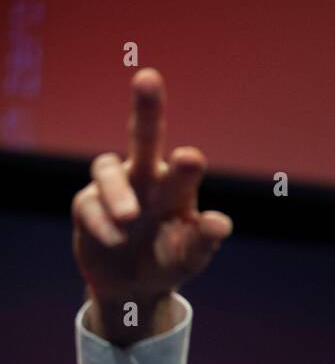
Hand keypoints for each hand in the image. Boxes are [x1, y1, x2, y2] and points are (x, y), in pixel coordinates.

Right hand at [71, 68, 231, 342]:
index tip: (190, 158)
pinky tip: (115, 240)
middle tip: (148, 78)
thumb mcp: (188, 257)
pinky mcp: (86, 206)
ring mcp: (113, 188)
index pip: (184, 166)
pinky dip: (102, 224)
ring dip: (117, 192)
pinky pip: (90, 207)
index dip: (186, 162)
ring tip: (129, 218)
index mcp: (176, 187)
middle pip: (143, 136)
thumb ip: (203, 241)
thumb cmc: (167, 260)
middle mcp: (144, 178)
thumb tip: (220, 223)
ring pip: (106, 168)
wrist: (132, 285)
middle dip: (146, 107)